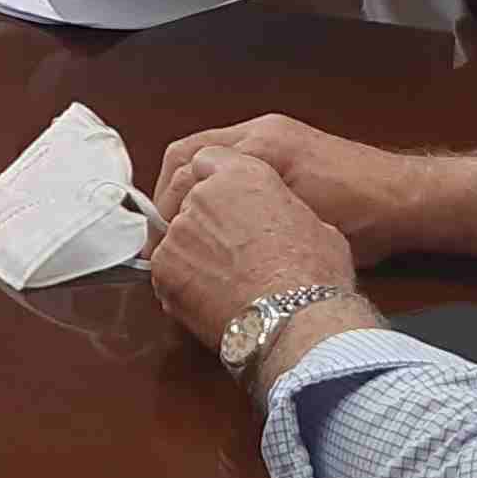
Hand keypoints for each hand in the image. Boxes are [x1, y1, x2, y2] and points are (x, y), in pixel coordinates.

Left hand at [144, 141, 359, 352]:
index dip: (214, 186)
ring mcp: (179, 229)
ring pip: (175, 236)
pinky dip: (180, 283)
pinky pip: (164, 270)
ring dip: (192, 254)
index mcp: (243, 171)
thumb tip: (283, 224)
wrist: (295, 315)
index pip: (209, 161)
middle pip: (189, 201)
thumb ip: (282, 211)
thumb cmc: (312, 273)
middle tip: (225, 252)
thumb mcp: (313, 223)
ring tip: (221, 281)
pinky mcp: (163, 266)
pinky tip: (208, 297)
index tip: (221, 205)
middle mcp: (204, 193)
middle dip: (203, 224)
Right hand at [150, 114, 427, 260]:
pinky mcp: (286, 150)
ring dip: (194, 193)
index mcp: (260, 143)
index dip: (165, 202)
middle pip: (190, 154)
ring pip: (210, 158)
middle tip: (165, 239)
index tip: (161, 240)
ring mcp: (274, 136)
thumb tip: (199, 238)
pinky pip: (234, 163)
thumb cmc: (361, 215)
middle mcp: (261, 131)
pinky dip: (218, 189)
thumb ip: (244, 221)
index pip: (186, 160)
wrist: (410, 200)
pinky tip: (222, 221)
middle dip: (171, 195)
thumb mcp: (299, 221)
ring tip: (187, 233)